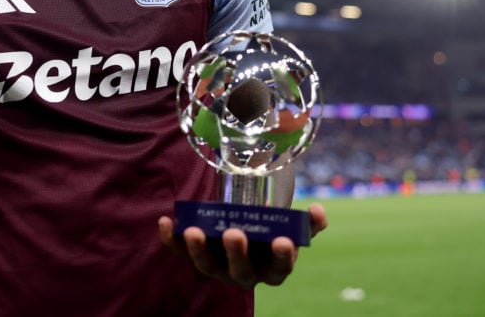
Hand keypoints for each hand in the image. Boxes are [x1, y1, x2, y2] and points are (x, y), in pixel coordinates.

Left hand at [157, 203, 327, 288]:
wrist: (245, 228)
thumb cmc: (270, 230)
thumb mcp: (290, 227)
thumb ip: (306, 223)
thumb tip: (318, 212)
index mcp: (271, 268)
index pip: (279, 268)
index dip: (282, 256)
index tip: (283, 241)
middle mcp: (244, 273)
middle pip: (241, 271)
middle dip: (237, 253)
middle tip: (234, 233)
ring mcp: (218, 267)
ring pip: (207, 266)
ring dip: (199, 249)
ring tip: (194, 231)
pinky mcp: (195, 255)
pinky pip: (180, 251)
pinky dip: (171, 239)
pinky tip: (165, 222)